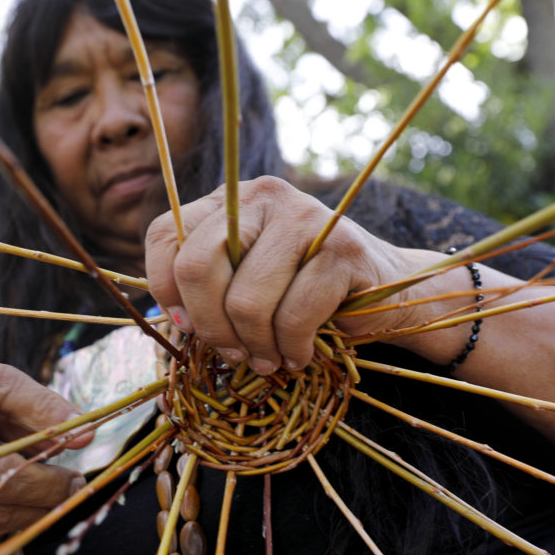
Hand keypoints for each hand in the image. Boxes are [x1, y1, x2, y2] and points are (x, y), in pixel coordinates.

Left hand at [145, 176, 453, 374]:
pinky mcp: (341, 247)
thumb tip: (168, 318)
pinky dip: (292, 348)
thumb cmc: (305, 292)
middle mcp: (262, 195)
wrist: (391, 291)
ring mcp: (304, 216)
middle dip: (210, 327)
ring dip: (256, 346)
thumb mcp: (248, 279)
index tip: (184, 327)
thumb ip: (210, 284)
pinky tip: (300, 354)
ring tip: (270, 359)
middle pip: (198, 266)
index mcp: (230, 200)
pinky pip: (293, 315)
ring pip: (246, 300)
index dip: (163, 287)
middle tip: (233, 354)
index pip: (165, 233)